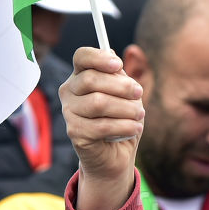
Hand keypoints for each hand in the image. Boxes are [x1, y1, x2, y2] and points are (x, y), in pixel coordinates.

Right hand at [62, 47, 143, 209]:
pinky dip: (124, 126)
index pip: (81, 57)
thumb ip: (119, 76)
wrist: (116, 154)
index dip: (98, 58)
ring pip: (98, 103)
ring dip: (126, 108)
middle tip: (139, 94)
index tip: (119, 65)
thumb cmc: (121, 119)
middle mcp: (69, 91)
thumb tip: (112, 55)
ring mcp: (69, 112)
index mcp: (80, 76)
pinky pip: (101, 126)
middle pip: (90, 79)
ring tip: (140, 115)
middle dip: (121, 86)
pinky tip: (135, 128)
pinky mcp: (74, 132)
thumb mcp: (125, 94)